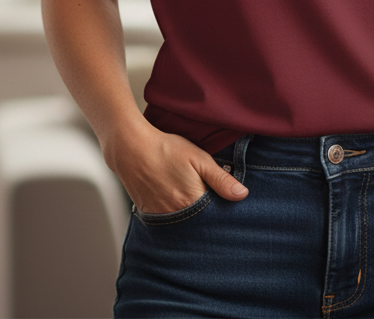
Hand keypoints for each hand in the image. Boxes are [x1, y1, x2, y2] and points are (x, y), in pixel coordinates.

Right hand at [103, 121, 248, 213]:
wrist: (131, 149)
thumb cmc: (167, 150)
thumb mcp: (199, 159)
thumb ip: (221, 179)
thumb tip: (242, 195)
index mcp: (192, 201)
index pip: (215, 216)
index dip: (222, 211)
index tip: (227, 206)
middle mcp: (176, 215)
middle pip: (199, 223)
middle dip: (207, 217)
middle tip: (208, 201)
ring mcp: (160, 216)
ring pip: (183, 224)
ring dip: (191, 218)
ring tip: (192, 201)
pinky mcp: (148, 214)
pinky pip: (166, 222)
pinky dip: (175, 216)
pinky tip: (176, 203)